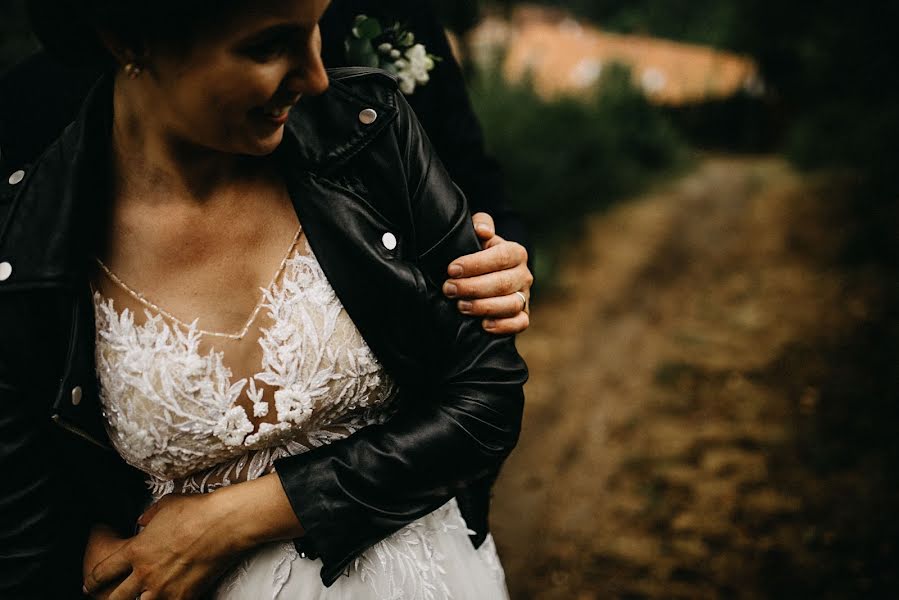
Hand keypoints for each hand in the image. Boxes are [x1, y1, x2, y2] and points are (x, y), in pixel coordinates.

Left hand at [83, 493, 243, 599]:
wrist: (224, 523)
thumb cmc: (196, 511)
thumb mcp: (166, 505)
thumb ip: (150, 516)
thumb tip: (141, 520)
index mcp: (137, 551)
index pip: (104, 571)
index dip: (93, 580)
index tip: (89, 584)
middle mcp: (145, 573)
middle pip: (116, 597)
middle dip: (110, 599)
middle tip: (108, 598)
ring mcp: (164, 588)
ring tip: (143, 597)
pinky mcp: (184, 596)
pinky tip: (169, 598)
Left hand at [443, 212, 532, 334]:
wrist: (491, 273)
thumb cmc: (480, 252)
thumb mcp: (480, 233)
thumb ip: (481, 224)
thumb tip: (482, 230)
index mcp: (516, 252)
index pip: (501, 257)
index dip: (475, 264)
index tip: (451, 269)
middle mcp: (524, 275)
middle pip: (503, 283)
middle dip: (473, 287)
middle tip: (449, 289)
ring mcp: (524, 296)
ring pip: (512, 304)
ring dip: (484, 307)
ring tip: (461, 306)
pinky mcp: (523, 315)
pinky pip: (520, 323)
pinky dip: (503, 326)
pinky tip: (483, 325)